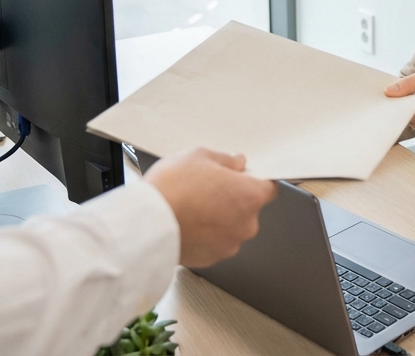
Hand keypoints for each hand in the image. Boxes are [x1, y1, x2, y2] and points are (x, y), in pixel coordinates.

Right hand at [144, 147, 277, 267]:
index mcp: (249, 196)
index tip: (242, 177)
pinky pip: (215, 242)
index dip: (254, 180)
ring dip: (219, 218)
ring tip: (192, 206)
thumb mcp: (199, 156)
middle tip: (207, 188)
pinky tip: (187, 222)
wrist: (145, 226)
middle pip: (249, 208)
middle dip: (232, 199)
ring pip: (231, 226)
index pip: (269, 187)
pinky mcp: (211, 258)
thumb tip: (236, 163)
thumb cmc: (171, 190)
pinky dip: (206, 234)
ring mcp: (229, 244)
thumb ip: (225, 159)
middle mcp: (246, 224)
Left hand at [384, 67, 414, 136]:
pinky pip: (410, 120)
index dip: (392, 101)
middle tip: (399, 88)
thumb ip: (410, 82)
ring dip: (404, 106)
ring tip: (414, 93)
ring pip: (405, 118)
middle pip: (402, 114)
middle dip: (397, 102)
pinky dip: (409, 111)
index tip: (385, 93)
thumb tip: (388, 91)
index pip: (403, 109)